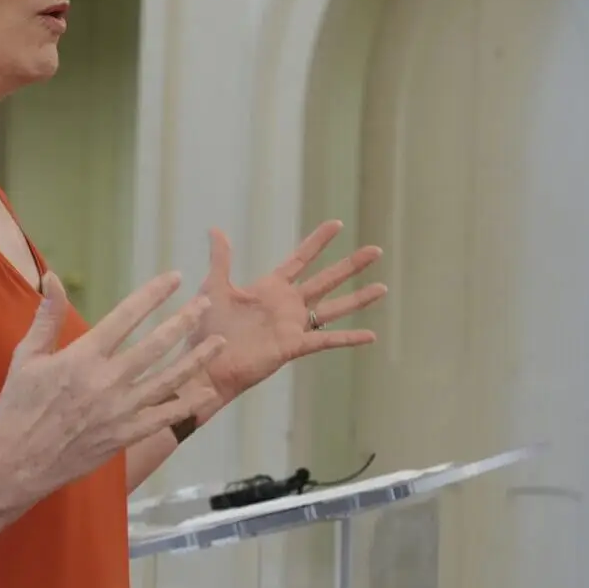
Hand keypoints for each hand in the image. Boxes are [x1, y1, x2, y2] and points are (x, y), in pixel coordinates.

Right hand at [0, 271, 226, 499]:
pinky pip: (164, 417)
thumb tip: (52, 277)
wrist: (17, 462)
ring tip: (218, 342)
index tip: (175, 278)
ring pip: (168, 380)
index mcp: (82, 357)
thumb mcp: (26, 357)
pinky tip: (207, 392)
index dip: (153, 294)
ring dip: (196, 359)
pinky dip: (188, 404)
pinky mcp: (125, 435)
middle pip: (156, 345)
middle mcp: (107, 381)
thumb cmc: (18, 406)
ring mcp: (120, 411)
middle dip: (184, 321)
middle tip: (205, 304)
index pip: (126, 316)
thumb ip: (47, 316)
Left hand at [191, 220, 386, 407]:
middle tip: (376, 250)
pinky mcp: (293, 346)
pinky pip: (326, 339)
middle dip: (351, 265)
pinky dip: (348, 337)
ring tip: (382, 287)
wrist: (206, 363)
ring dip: (358, 298)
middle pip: (326, 279)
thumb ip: (221, 259)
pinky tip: (371, 335)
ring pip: (334, 308)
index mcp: (270, 288)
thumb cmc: (207, 329)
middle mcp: (287, 305)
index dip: (318, 242)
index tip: (337, 224)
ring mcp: (293, 325)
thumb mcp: (214, 287)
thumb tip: (216, 229)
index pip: (301, 259)